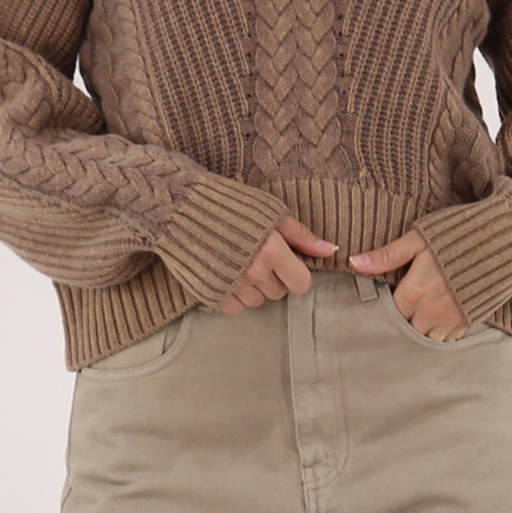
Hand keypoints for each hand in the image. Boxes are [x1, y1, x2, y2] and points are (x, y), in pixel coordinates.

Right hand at [220, 215, 338, 314]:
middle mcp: (253, 272)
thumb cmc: (229, 204)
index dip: (296, 272)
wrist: (181, 208)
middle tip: (258, 255)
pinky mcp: (211, 294)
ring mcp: (231, 285)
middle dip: (274, 277)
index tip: (286, 261)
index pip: (301, 284)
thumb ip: (300, 235)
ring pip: (258, 301)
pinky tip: (227, 273)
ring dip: (254, 287)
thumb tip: (330, 251)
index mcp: (272, 250)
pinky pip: (235, 308)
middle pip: (279, 293)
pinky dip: (234, 295)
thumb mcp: (270, 212)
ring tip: (240, 261)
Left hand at [349, 228, 466, 341]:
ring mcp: (451, 320)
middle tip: (406, 299)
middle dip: (403, 317)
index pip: (390, 312)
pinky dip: (440, 329)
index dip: (387, 304)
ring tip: (422, 306)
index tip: (390, 293)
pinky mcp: (467, 322)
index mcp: (415, 291)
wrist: (500, 241)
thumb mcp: (417, 240)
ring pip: (425, 336)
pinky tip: (439, 311)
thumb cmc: (455, 236)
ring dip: (421, 325)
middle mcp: (431, 311)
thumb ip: (386, 255)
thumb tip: (354, 262)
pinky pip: (446, 338)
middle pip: (406, 327)